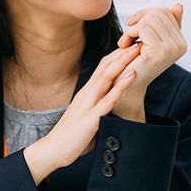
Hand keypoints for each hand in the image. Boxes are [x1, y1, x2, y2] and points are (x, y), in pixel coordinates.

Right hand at [22, 44, 139, 183]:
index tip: (131, 47)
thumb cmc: (71, 137)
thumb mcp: (87, 118)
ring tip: (137, 51)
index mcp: (86, 94)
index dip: (117, 58)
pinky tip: (131, 76)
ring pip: (107, 79)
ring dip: (123, 64)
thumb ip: (98, 109)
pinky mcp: (90, 119)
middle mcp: (87, 95)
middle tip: (138, 40)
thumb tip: (111, 107)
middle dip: (122, 54)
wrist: (52, 150)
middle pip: (106, 69)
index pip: (103, 70)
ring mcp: (88, 105)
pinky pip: (107, 100)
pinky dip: (120, 87)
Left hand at [113, 3, 187, 120]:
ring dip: (132, 28)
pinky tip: (124, 45)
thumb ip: (164, 23)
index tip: (134, 28)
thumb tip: (178, 5)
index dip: (145, 15)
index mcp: (181, 42)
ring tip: (127, 42)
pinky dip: (128, 33)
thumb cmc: (134, 60)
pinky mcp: (158, 52)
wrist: (124, 84)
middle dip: (139, 19)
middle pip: (159, 11)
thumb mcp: (150, 39)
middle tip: (129, 35)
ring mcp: (171, 49)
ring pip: (150, 18)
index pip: (165, 11)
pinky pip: (142, 27)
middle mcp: (181, 46)